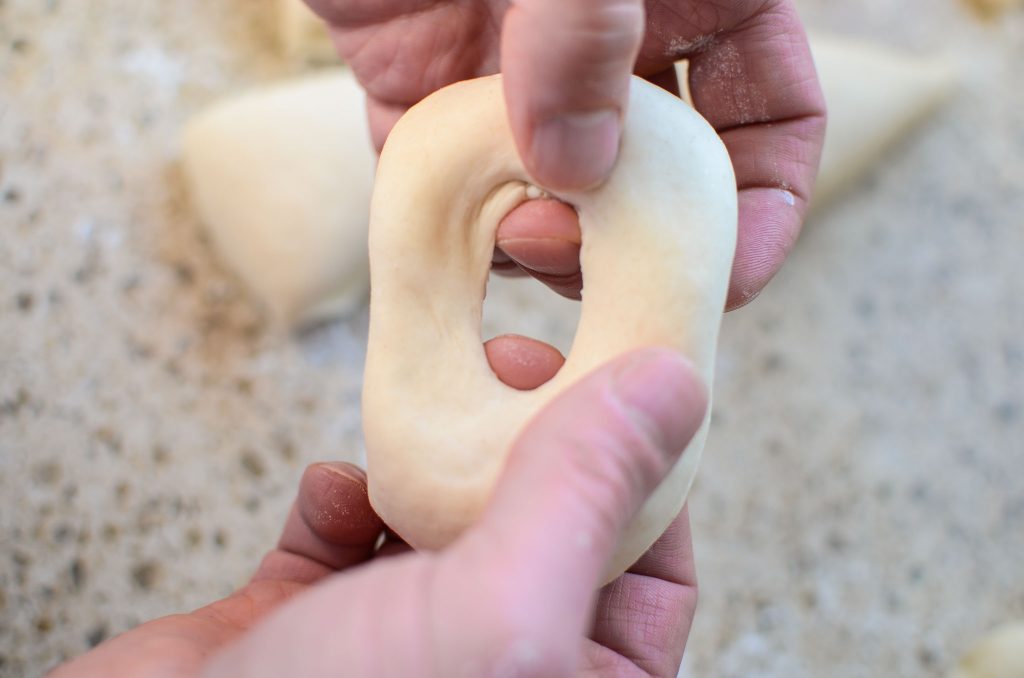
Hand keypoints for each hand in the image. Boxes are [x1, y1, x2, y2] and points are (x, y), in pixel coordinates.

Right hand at [51, 347, 706, 676]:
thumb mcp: (494, 613)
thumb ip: (584, 496)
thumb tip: (675, 387)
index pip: (655, 573)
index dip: (650, 470)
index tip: (620, 377)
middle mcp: (496, 668)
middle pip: (551, 531)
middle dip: (534, 442)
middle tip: (514, 361)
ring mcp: (402, 649)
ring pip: (451, 521)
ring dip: (439, 457)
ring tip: (433, 399)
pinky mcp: (310, 627)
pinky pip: (349, 537)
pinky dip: (344, 499)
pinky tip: (334, 490)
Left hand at [306, 0, 825, 309]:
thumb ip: (585, 31)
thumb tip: (576, 170)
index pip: (770, 115)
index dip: (766, 206)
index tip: (722, 275)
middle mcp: (607, 45)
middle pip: (659, 181)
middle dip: (632, 239)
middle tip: (575, 253)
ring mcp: (516, 70)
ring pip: (556, 198)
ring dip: (539, 240)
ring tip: (504, 233)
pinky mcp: (423, 83)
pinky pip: (451, 176)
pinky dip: (451, 218)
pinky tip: (443, 222)